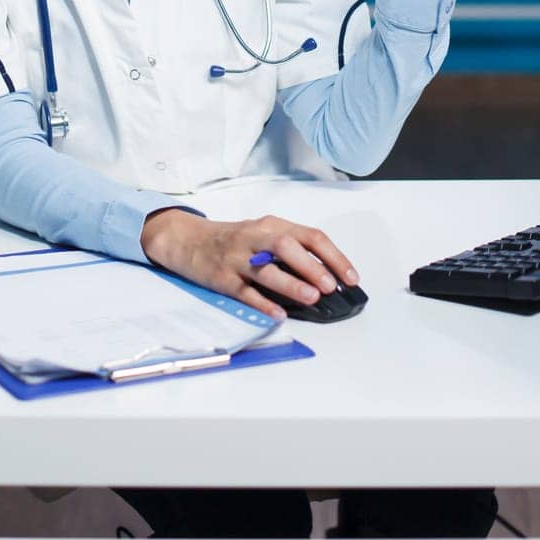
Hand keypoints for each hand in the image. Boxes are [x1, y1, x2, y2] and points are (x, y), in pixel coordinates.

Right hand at [140, 209, 359, 320]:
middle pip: (286, 246)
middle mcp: (255, 238)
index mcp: (272, 225)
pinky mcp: (222, 278)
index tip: (351, 277)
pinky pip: (244, 291)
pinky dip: (262, 302)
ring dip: (290, 283)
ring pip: (265, 269)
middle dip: (310, 266)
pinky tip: (278, 313)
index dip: (333, 256)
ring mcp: (237, 258)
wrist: (188, 240)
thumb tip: (327, 276)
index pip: (309, 236)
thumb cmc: (234, 240)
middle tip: (330, 285)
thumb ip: (291, 250)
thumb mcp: (263, 235)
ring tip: (312, 298)